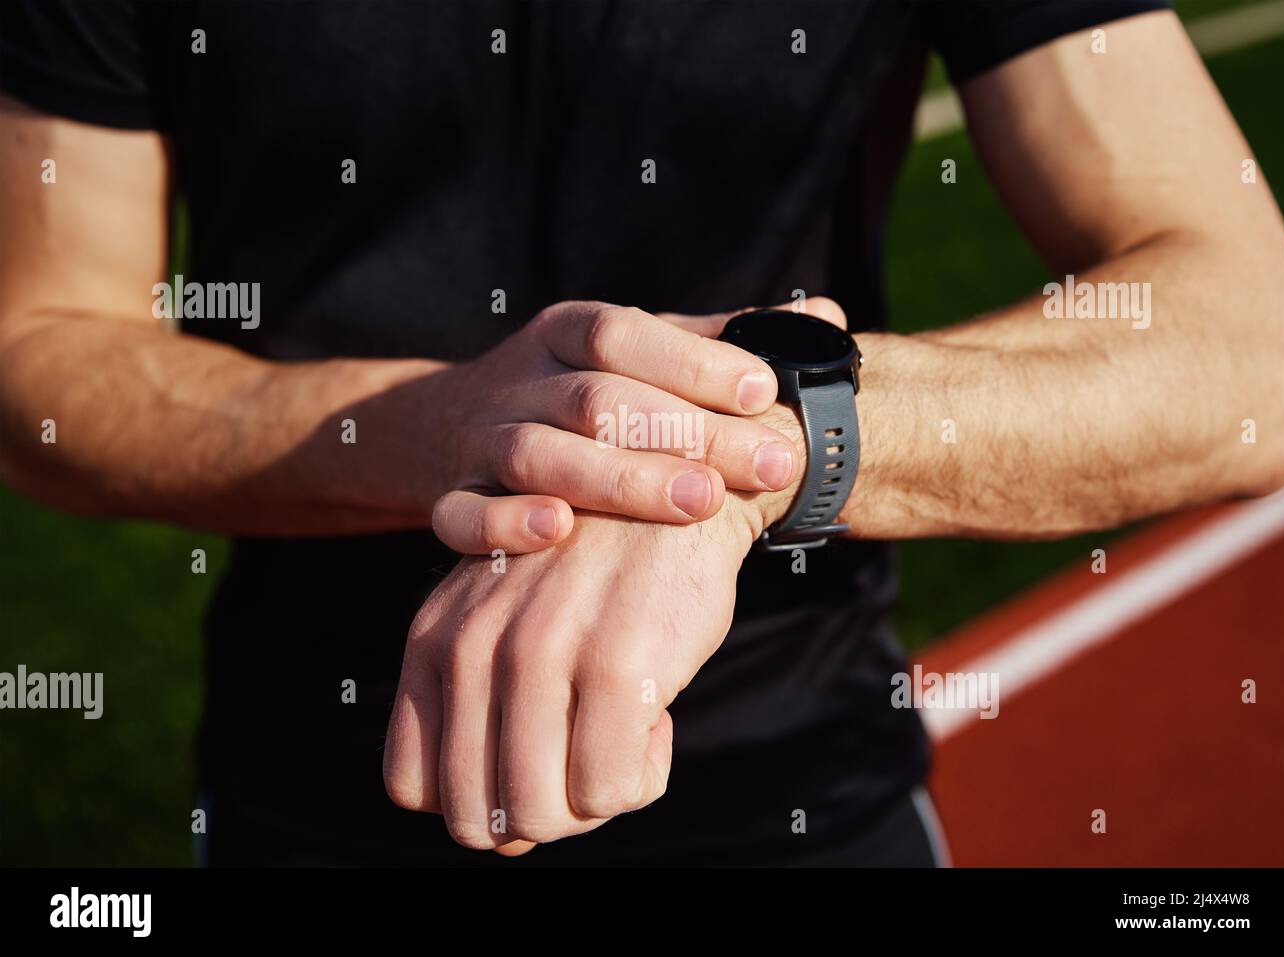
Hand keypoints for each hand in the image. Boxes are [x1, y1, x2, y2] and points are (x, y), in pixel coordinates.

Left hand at [382, 496, 760, 852]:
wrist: (680, 482)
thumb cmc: (596, 571)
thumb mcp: (512, 625)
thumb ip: (489, 719)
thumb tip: (506, 844)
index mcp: (434, 641)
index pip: (414, 787)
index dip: (477, 800)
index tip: (534, 763)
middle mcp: (474, 649)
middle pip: (480, 819)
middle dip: (541, 814)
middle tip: (589, 758)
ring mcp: (542, 656)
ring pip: (545, 816)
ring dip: (594, 800)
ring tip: (624, 735)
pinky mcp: (615, 666)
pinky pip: (612, 791)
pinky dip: (642, 777)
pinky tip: (658, 714)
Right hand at [427, 301, 799, 553]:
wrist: (446, 425)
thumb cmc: (579, 392)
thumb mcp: (641, 354)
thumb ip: (723, 342)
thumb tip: (824, 317)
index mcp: (566, 332)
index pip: (623, 335)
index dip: (693, 360)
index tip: (765, 389)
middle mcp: (521, 379)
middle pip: (597, 398)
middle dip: (686, 432)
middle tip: (768, 463)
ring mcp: (481, 439)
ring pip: (539, 454)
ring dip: (619, 479)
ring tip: (700, 501)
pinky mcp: (450, 496)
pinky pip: (461, 512)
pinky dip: (504, 523)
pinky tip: (558, 532)